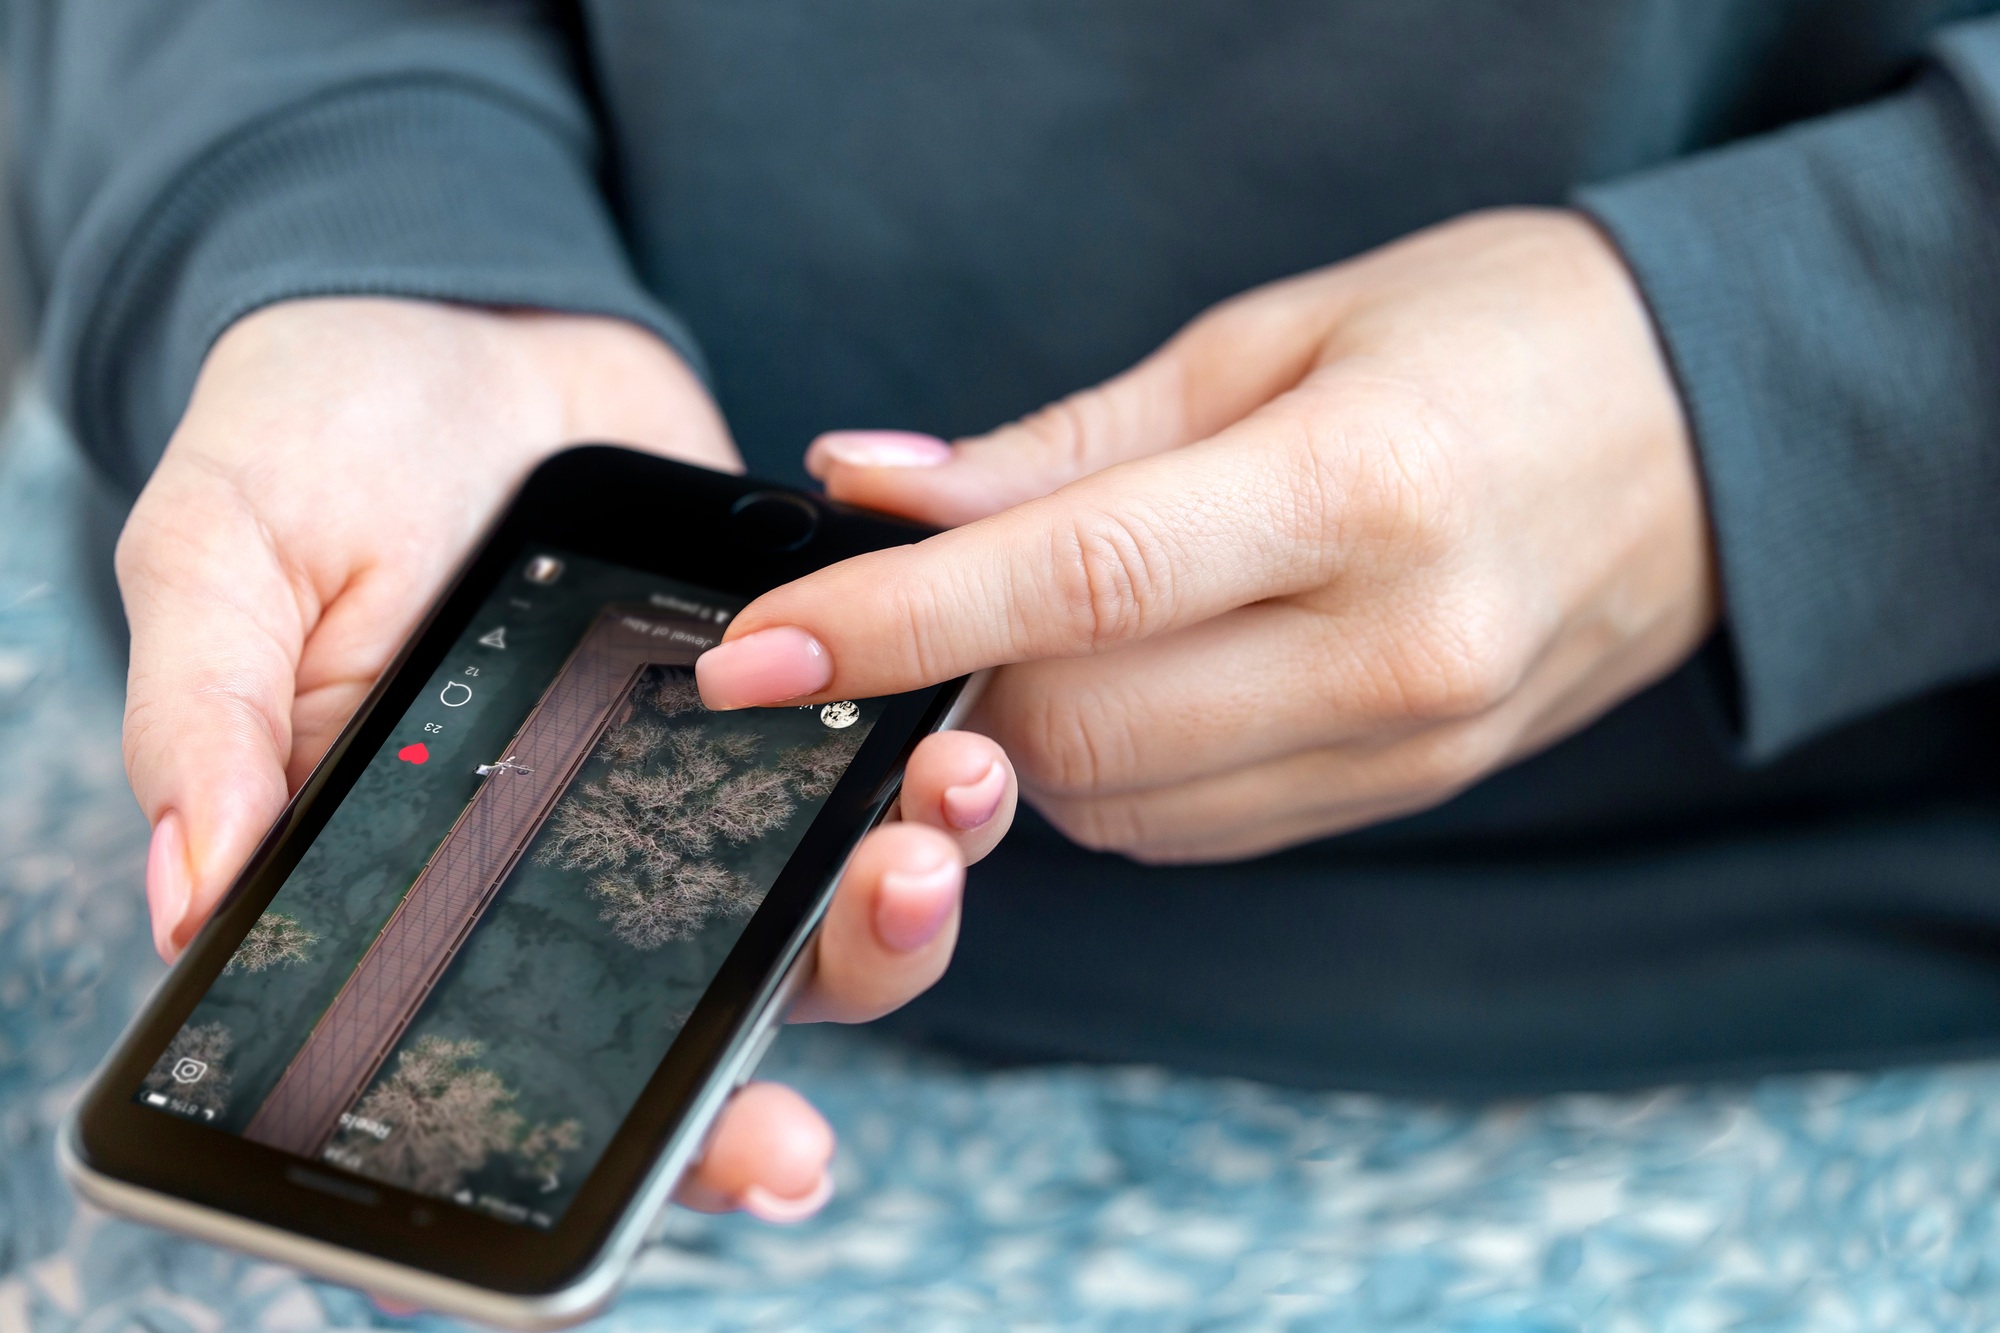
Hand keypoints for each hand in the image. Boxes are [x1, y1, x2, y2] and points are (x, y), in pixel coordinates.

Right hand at [120, 297, 1016, 1223]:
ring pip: (825, 892)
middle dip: (828, 988)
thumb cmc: (311, 443)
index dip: (652, 1140)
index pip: (544, 1058)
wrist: (451, 315)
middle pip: (726, 996)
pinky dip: (935, 766)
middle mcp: (585, 859)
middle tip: (889, 914)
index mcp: (440, 876)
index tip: (755, 1152)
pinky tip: (964, 731)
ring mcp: (699, 779)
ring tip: (946, 812)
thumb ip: (202, 719)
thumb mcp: (218, 558)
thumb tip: (191, 897)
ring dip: (910, 881)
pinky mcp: (797, 684)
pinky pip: (880, 761)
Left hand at [696, 209, 1713, 861]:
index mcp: (1360, 491)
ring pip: (1124, 804)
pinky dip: (1113, 770)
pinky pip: (1197, 826)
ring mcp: (1410, 744)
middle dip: (946, 685)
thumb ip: (1067, 442)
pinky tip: (1120, 682)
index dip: (892, 624)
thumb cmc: (1497, 337)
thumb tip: (874, 491)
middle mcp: (1393, 648)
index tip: (752, 655)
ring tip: (1021, 632)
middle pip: (1080, 728)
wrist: (1708, 434)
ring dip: (1023, 733)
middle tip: (890, 611)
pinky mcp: (1405, 793)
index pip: (1076, 585)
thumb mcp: (1275, 338)